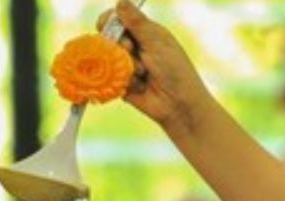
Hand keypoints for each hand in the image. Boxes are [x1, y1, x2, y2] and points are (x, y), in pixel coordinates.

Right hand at [98, 1, 210, 133]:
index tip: (104, 25)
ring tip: (143, 73)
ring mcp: (128, 66)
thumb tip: (120, 1)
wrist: (180, 106)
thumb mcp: (157, 43)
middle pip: (109, 37)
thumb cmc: (175, 71)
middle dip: (118, 44)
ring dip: (125, 65)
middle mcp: (136, 47)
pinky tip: (140, 86)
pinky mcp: (123, 84)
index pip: (118, 19)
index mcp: (146, 33)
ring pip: (110, 59)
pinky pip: (112, 78)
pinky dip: (125, 81)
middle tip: (131, 50)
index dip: (108, 20)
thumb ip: (137, 23)